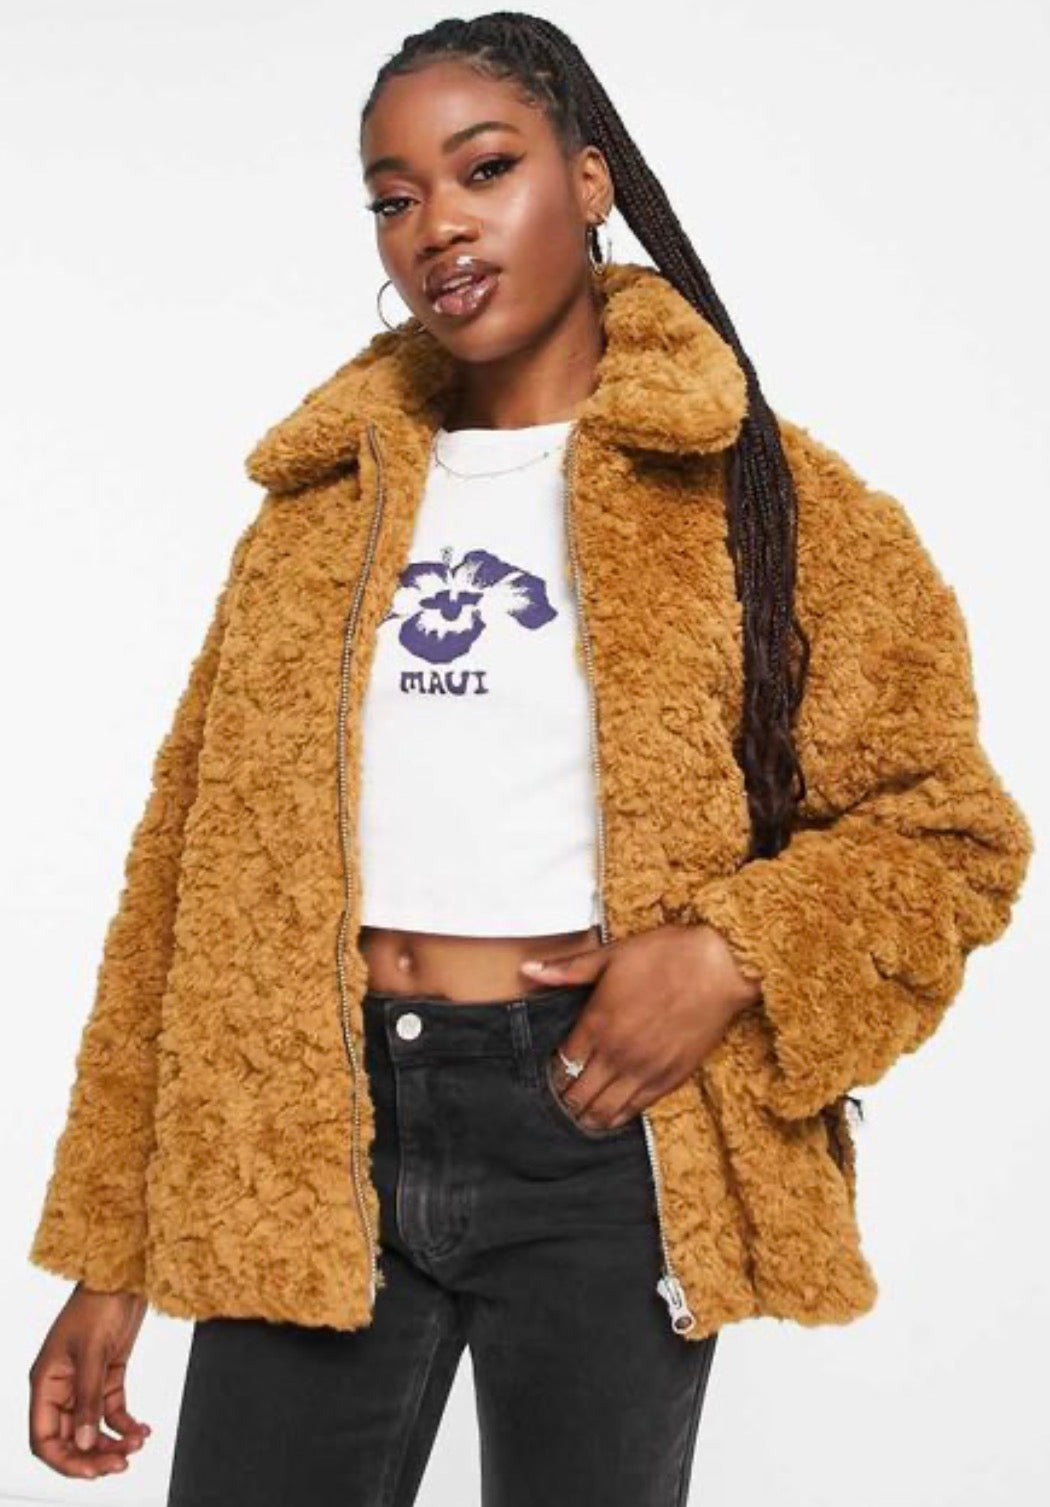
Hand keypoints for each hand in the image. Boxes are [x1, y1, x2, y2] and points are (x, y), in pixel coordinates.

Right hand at [28, 1283, 151, 1478]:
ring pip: (93, 1426)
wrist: (125, 1271)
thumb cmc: (99, 1301)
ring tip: (137, 1445)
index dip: (65, 1461)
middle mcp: (62, 1386)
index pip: (44, 1438)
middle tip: (121, 1463)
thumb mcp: (93, 1351)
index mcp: (46, 1382)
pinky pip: (112, 1409)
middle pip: (70, 1437)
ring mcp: (85, 1380)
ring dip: (113, 1441)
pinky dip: (127, 1423)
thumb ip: (88, 1398)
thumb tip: (85, 1441)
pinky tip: (143, 1430)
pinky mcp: (108, 1372)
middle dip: (94, 1454)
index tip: (93, 1471)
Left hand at [521, 923, 761, 1131]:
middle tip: (559, 1102)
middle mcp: (617, 1052)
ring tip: (578, 1116)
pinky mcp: (671, 1078)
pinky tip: (608, 1118)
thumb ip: (567, 970)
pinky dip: (617, 1117)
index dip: (551, 1075)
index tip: (548, 1076)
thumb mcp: (611, 955)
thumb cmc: (664, 954)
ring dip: (587, 1115)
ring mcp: (644, 1069)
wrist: (719, 965)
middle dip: (565, 1101)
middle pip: (578, 1093)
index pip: (562, 1065)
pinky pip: (636, 1109)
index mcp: (597, 1022)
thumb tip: (526, 971)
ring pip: (604, 1109)